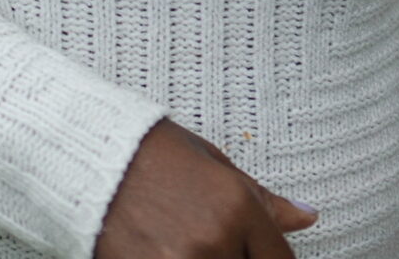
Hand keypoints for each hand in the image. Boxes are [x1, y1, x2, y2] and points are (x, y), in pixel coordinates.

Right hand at [94, 119, 316, 257]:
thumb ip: (262, 201)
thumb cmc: (153, 151)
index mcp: (236, 208)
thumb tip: (307, 217)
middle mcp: (214, 240)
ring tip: (189, 242)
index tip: (258, 255)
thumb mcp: (214, 165)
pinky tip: (168, 249)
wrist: (91, 154)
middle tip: (219, 244)